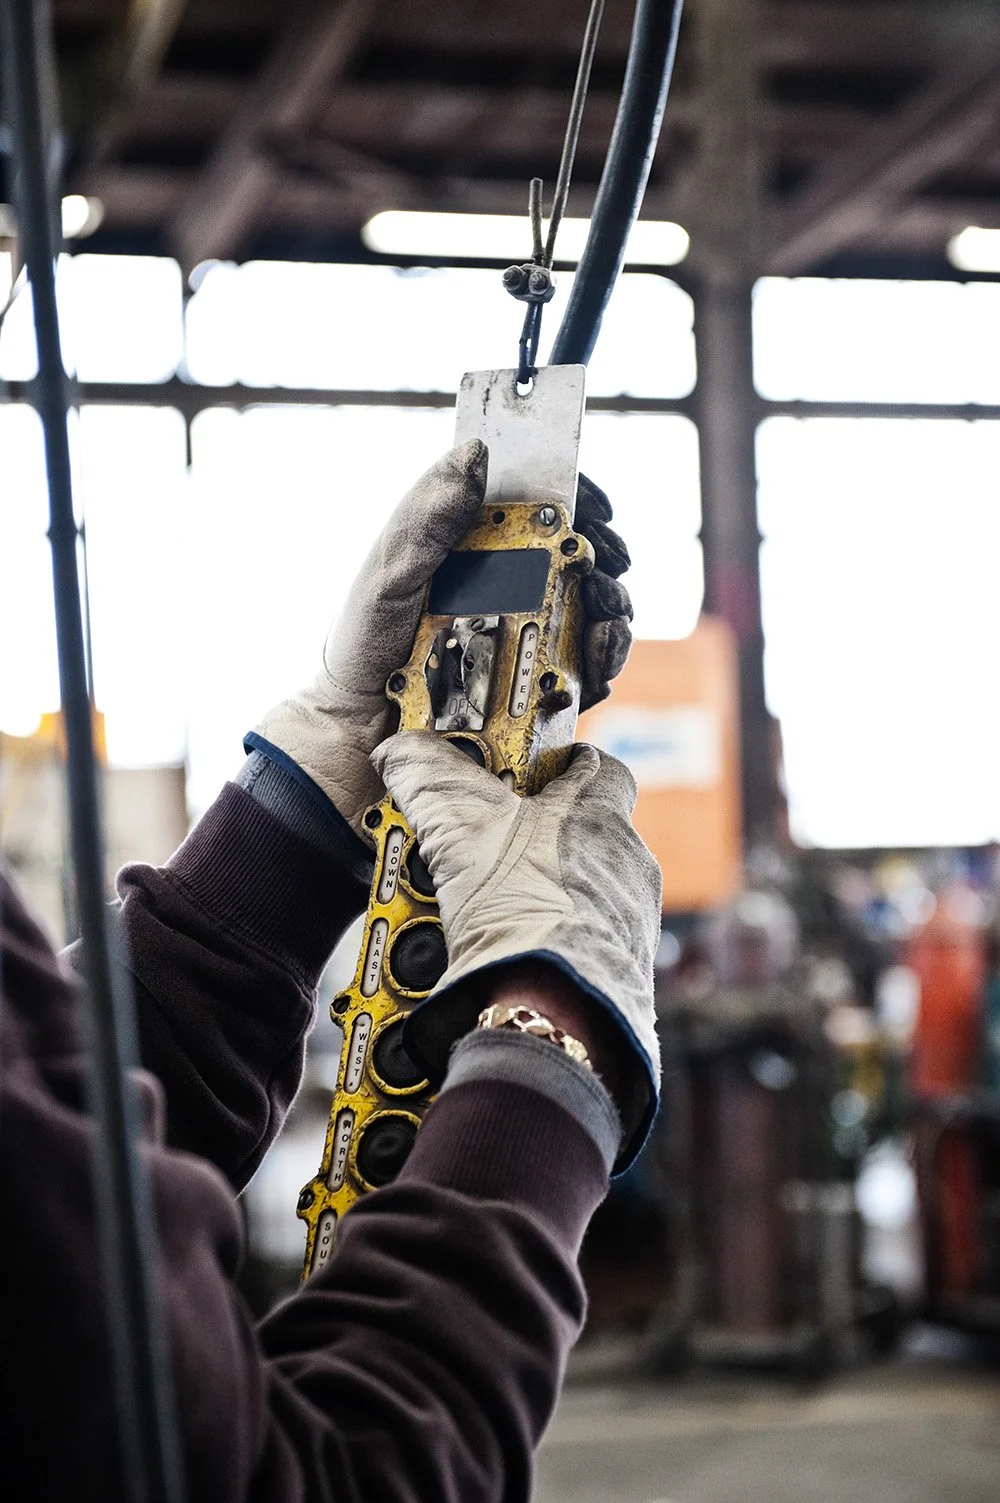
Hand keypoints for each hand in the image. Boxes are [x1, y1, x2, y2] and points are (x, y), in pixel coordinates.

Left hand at [249, 447, 633, 836]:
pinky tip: (598, 656)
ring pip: (591, 612)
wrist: (354, 731)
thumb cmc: (360, 649)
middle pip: (578, 557)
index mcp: (471, 546)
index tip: (599, 508)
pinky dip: (603, 659)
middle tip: (607, 565)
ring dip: (611, 608)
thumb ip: (425, 517)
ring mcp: (524, 635)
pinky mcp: (535, 685)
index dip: (577, 496)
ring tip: (606, 614)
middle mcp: (505, 586)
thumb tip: (475, 454)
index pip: (537, 504)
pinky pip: (584, 668)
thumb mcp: (387, 575)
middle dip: (605, 557)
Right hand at [372, 733, 661, 1167]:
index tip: (527, 770)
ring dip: (549, 891)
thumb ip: (428, 779)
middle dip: (545, 835)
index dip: (561, 763)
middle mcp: (630, 864)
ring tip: (493, 908)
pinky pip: (588, 943)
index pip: (598, 765)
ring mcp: (632, 922)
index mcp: (602, 816)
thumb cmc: (519, 913)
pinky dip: (556, 941)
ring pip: (588, 889)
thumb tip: (400, 750)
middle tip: (491, 845)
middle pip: (589, 830)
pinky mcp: (627, 973)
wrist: (552, 1014)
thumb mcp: (456, 830)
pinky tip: (515, 953)